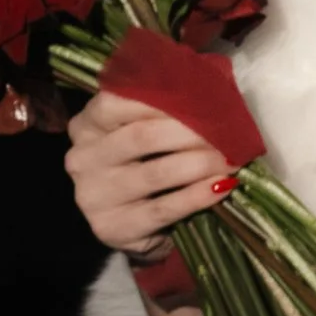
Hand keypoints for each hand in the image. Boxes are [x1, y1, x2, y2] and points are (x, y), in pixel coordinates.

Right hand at [66, 90, 236, 254]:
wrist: (131, 226)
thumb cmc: (143, 166)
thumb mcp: (140, 132)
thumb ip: (159, 110)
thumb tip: (211, 88)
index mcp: (87, 125)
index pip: (119, 101)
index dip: (164, 98)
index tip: (205, 100)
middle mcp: (83, 158)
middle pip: (142, 136)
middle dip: (192, 133)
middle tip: (229, 133)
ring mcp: (93, 196)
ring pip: (155, 173)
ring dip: (200, 164)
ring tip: (232, 160)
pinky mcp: (112, 227)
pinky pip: (163, 209)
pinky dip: (197, 196)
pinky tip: (222, 187)